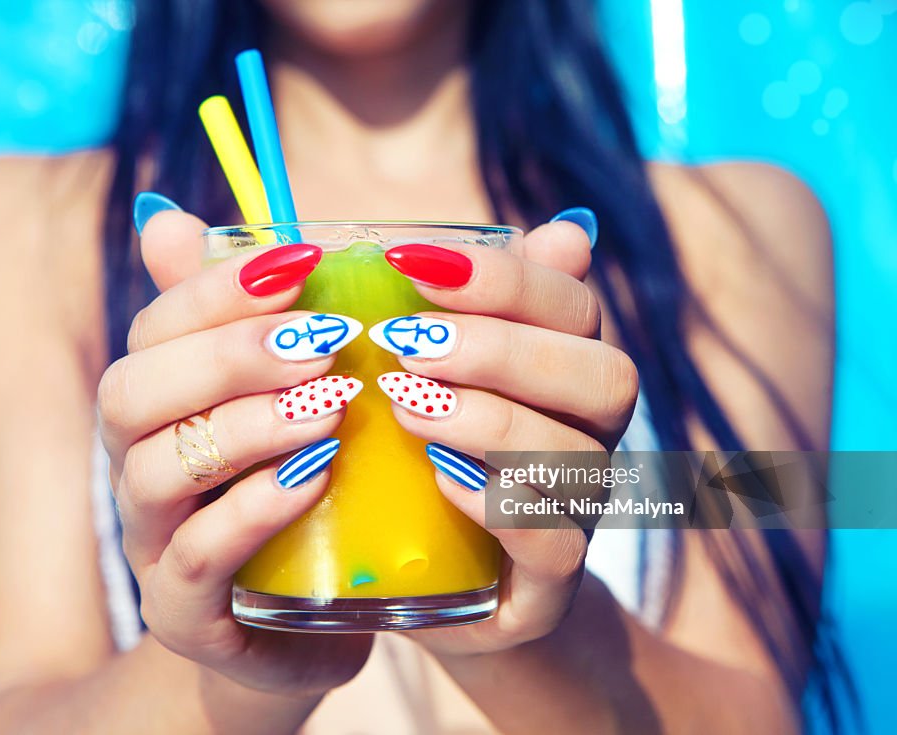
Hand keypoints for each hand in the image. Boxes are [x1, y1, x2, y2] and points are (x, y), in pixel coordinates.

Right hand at [98, 207, 371, 696]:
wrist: (306, 622)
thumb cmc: (300, 496)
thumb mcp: (288, 402)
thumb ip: (249, 317)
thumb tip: (173, 215)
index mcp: (158, 407)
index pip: (155, 328)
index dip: (217, 287)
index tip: (303, 263)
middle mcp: (137, 466)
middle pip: (131, 391)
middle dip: (227, 354)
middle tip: (325, 341)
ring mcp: (151, 541)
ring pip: (154, 470)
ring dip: (246, 426)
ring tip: (331, 406)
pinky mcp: (183, 611)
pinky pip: (196, 554)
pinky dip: (254, 508)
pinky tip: (316, 478)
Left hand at [381, 220, 638, 655]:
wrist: (435, 583)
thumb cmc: (428, 459)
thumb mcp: (443, 376)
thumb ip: (488, 305)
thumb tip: (571, 229)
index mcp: (571, 374)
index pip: (574, 308)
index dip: (504, 279)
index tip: (409, 262)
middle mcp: (593, 438)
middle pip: (604, 377)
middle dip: (502, 349)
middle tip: (404, 343)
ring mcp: (580, 512)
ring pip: (578, 456)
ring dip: (488, 421)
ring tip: (405, 403)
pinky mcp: (550, 584)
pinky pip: (555, 542)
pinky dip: (497, 503)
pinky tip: (437, 478)